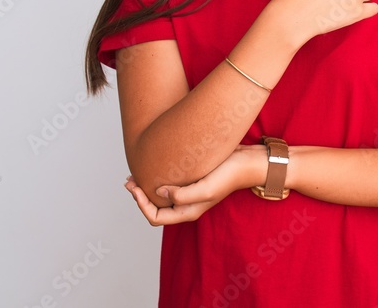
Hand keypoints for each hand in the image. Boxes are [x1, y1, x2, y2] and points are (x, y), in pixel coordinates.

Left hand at [124, 145, 263, 225]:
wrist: (248, 161)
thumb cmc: (230, 176)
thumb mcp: (205, 189)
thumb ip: (181, 195)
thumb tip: (158, 192)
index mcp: (188, 211)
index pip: (156, 217)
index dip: (140, 204)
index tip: (135, 186)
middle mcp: (188, 203)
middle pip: (155, 208)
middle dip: (139, 196)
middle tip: (129, 179)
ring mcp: (191, 191)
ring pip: (161, 195)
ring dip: (146, 186)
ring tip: (136, 174)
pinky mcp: (194, 178)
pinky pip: (171, 183)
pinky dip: (158, 177)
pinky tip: (155, 165)